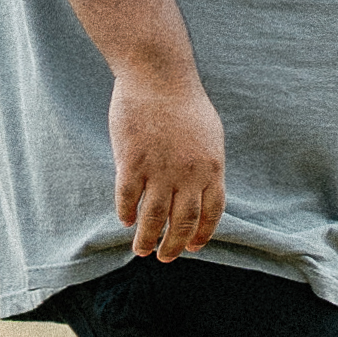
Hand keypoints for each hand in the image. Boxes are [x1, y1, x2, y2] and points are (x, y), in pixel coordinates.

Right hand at [111, 64, 226, 260]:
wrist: (159, 77)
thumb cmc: (185, 104)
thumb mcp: (210, 136)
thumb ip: (207, 166)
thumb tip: (203, 192)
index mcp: (212, 168)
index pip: (211, 212)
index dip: (201, 233)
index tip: (192, 246)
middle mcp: (188, 174)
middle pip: (182, 222)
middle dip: (173, 245)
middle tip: (164, 258)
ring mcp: (159, 169)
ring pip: (153, 217)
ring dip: (147, 239)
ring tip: (141, 251)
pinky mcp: (131, 162)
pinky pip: (127, 197)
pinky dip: (126, 213)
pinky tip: (125, 221)